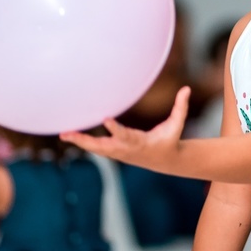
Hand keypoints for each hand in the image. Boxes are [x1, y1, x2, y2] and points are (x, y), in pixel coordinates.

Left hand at [61, 86, 191, 171]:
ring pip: (95, 148)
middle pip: (102, 146)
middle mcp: (125, 149)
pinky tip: (69, 134)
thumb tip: (187, 89)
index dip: (116, 129)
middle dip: (86, 141)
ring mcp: (118, 152)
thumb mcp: (176, 125)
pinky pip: (96, 147)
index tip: (105, 120)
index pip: (126, 136)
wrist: (164, 161)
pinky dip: (83, 141)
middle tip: (69, 134)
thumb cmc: (169, 140)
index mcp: (140, 142)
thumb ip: (180, 108)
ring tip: (63, 133)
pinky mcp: (114, 152)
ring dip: (80, 141)